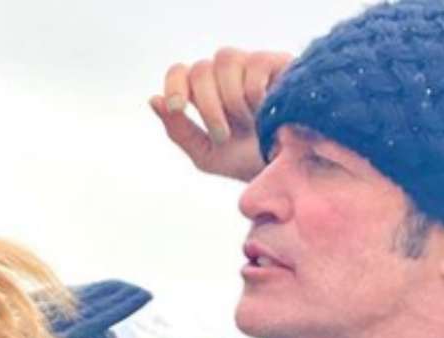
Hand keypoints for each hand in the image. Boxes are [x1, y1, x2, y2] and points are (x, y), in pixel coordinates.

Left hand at [150, 48, 292, 182]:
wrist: (289, 171)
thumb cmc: (248, 163)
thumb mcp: (207, 154)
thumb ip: (179, 131)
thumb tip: (154, 100)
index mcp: (206, 94)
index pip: (180, 72)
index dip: (174, 84)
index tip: (177, 107)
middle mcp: (226, 75)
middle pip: (200, 68)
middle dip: (207, 105)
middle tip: (224, 135)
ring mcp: (251, 65)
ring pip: (224, 59)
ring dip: (231, 98)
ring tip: (249, 123)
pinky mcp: (278, 63)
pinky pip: (254, 64)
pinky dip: (255, 94)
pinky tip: (268, 111)